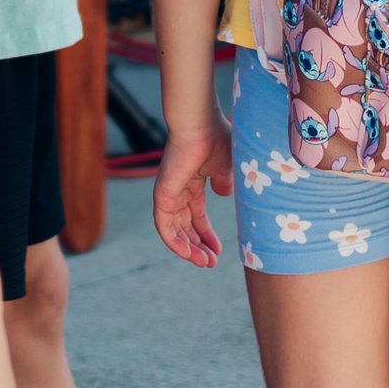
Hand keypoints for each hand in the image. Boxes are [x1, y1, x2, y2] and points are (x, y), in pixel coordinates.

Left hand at [153, 113, 232, 267]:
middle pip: (185, 227)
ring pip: (174, 230)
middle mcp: (178, 189)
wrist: (200, 123)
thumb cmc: (216, 138)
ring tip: (204, 263)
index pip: (196, 216)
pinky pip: (163, 226)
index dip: (207, 235)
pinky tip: (187, 254)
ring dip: (188, 249)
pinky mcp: (161, 195)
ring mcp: (168, 192)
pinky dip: (174, 242)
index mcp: (192, 182)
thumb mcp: (227, 166)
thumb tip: (225, 194)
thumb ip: (225, 182)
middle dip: (198, 246)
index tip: (219, 252)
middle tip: (211, 263)